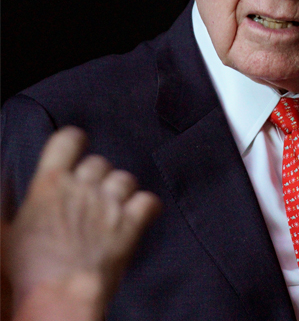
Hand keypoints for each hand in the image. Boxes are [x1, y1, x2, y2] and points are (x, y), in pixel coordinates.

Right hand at [2, 126, 161, 318]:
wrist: (61, 293)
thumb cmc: (29, 270)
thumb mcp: (7, 232)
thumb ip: (9, 203)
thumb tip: (6, 181)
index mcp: (51, 184)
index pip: (68, 140)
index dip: (74, 141)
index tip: (77, 147)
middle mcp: (83, 186)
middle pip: (99, 162)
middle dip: (96, 177)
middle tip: (89, 198)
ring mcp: (110, 203)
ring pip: (125, 179)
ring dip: (121, 191)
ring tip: (112, 210)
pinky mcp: (132, 222)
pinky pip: (149, 201)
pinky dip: (147, 207)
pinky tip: (141, 214)